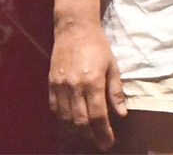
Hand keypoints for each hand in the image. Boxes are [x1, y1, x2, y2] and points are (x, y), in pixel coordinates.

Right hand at [48, 16, 125, 150]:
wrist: (74, 30)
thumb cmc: (98, 46)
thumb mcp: (113, 66)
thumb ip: (116, 91)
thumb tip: (122, 114)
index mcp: (92, 81)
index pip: (97, 114)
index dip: (103, 131)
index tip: (109, 142)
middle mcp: (74, 86)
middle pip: (80, 121)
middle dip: (91, 136)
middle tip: (100, 144)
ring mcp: (60, 87)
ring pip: (66, 119)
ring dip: (76, 133)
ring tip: (88, 138)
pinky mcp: (50, 85)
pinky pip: (55, 110)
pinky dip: (62, 122)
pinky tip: (71, 128)